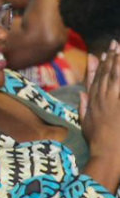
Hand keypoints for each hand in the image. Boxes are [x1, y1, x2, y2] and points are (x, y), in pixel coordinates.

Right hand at [81, 41, 119, 159]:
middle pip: (105, 74)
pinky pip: (119, 86)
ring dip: (117, 61)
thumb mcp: (85, 123)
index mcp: (92, 102)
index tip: (101, 54)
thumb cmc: (97, 142)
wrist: (106, 153)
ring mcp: (111, 101)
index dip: (98, 66)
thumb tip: (81, 93)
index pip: (94, 80)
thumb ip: (83, 106)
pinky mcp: (117, 105)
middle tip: (115, 44)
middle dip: (110, 58)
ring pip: (114, 76)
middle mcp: (100, 99)